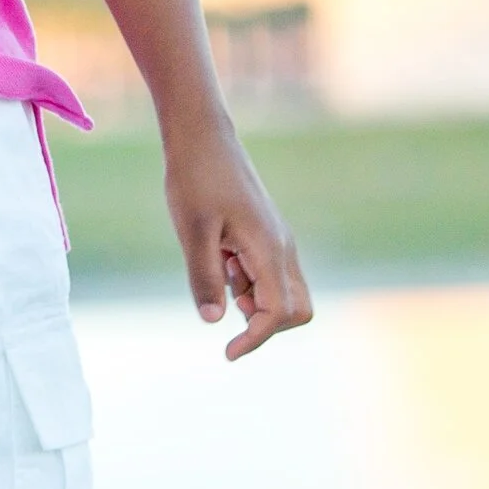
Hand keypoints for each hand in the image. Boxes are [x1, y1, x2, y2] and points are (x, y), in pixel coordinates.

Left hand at [164, 127, 312, 360]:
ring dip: (252, 299)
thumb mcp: (192, 231)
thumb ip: (204, 277)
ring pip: (282, 292)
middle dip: (264, 323)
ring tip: (217, 264)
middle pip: (296, 310)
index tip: (226, 352)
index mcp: (269, 249)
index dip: (256, 338)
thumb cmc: (195, 178)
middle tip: (226, 305)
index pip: (279, 313)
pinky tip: (219, 255)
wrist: (201, 137)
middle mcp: (282, 247)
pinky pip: (267, 274)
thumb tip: (214, 321)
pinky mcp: (265, 234)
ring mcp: (277, 240)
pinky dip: (247, 282)